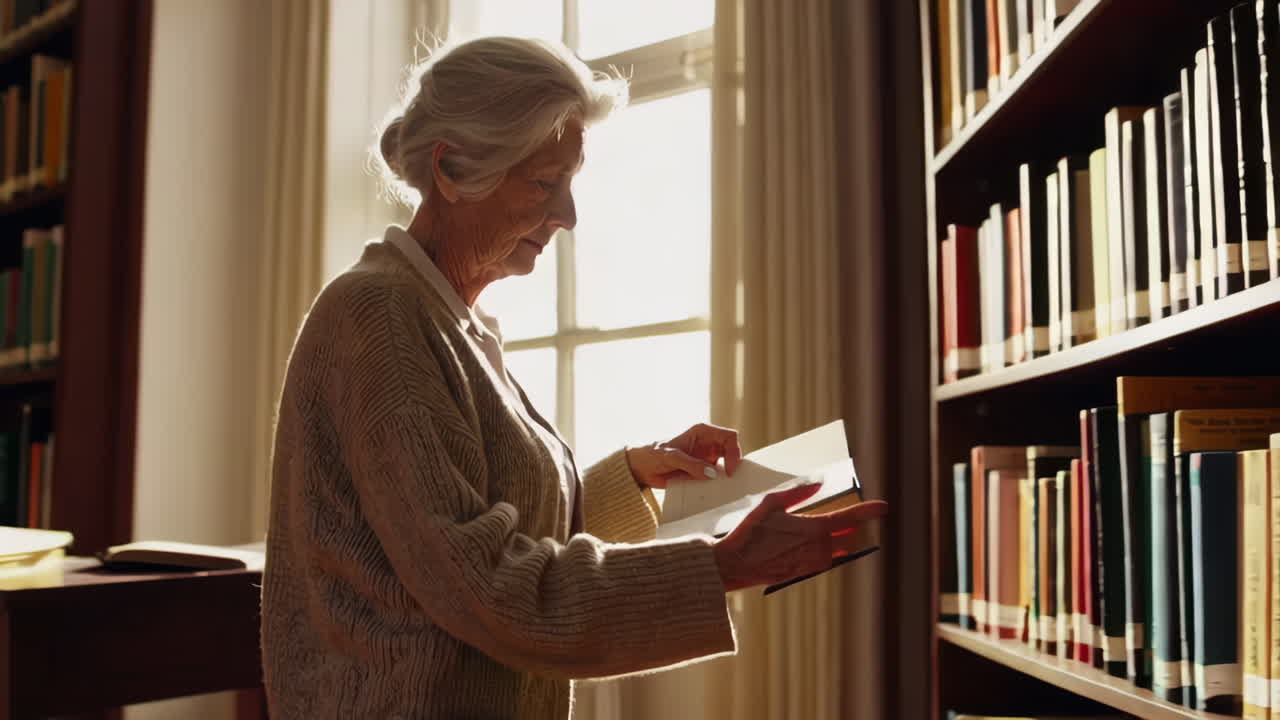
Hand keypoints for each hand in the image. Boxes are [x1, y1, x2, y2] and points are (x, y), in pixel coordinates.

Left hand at [625, 423, 743, 489]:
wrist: (641, 468)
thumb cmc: (654, 454)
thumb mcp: (671, 457)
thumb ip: (691, 464)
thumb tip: (712, 474)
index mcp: (703, 432)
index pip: (729, 437)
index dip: (734, 452)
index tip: (729, 470)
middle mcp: (708, 444)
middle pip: (732, 452)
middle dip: (735, 465)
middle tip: (731, 482)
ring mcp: (707, 459)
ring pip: (727, 466)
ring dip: (727, 476)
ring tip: (726, 489)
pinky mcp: (703, 472)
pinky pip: (716, 478)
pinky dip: (718, 485)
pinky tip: (715, 492)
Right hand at [712, 482, 888, 591]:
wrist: (736, 564)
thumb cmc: (751, 532)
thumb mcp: (772, 503)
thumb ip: (799, 492)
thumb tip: (819, 483)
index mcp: (813, 528)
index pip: (849, 518)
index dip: (868, 511)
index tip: (883, 507)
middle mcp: (818, 548)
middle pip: (849, 537)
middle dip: (854, 527)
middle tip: (854, 518)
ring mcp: (812, 563)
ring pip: (838, 550)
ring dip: (840, 540)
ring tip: (836, 530)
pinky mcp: (804, 573)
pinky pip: (825, 561)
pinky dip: (826, 551)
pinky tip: (814, 544)